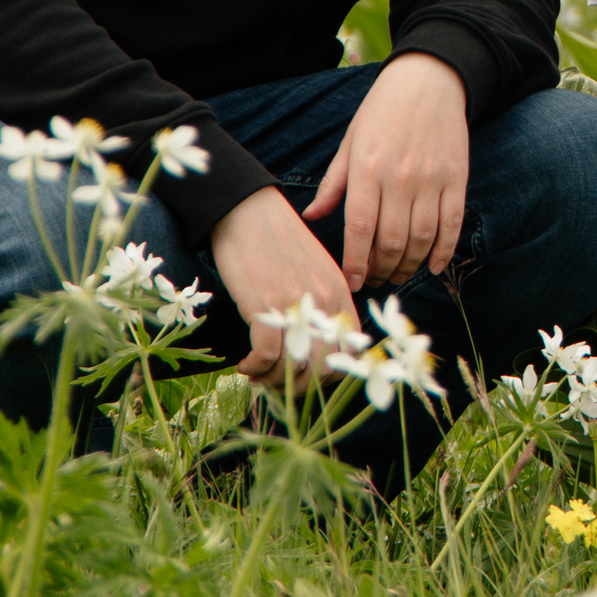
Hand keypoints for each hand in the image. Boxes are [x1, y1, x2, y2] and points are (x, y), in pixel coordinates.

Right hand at [208, 186, 361, 388]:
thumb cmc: (276, 244)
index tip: (306, 377)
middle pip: (323, 367)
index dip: (329, 374)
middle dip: (300, 386)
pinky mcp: (265, 305)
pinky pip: (267, 357)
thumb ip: (321, 304)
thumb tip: (316, 347)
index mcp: (340, 292)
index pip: (349, 350)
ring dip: (275, 382)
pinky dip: (255, 369)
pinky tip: (246, 365)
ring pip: (295, 367)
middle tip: (278, 385)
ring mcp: (295, 304)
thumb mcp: (313, 271)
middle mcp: (324, 301)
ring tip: (259, 376)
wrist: (247, 211)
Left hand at [303, 52, 470, 291]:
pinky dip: (443, 251)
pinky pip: (452, 224)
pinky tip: (432, 266)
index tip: (353, 283)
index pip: (359, 229)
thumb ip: (333, 184)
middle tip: (376, 280)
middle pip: (391, 241)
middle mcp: (399, 178)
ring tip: (399, 275)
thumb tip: (311, 217)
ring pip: (421, 238)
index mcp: (367, 169)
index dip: (356, 263)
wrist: (429, 81)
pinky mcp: (457, 178)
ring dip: (409, 266)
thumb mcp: (350, 142)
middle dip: (382, 270)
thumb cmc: (382, 111)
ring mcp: (431, 180)